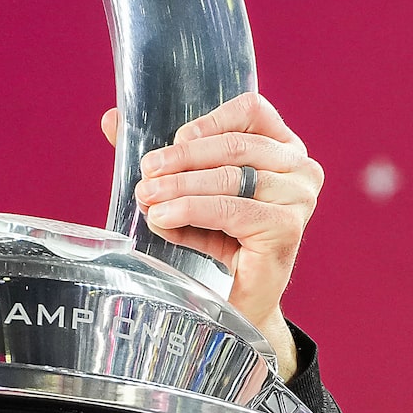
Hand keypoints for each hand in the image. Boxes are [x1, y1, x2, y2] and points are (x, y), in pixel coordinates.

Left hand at [122, 91, 322, 361]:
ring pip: (232, 178)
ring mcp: (299, 199)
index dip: (210, 120)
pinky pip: (232, 211)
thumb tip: (111, 120)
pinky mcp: (287, 229)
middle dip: (183, 159)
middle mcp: (301, 168)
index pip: (253, 111)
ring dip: (181, 186)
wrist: (236, 302)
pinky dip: (192, 210)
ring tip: (147, 197)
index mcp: (284, 147)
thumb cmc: (217, 238)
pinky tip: (163, 218)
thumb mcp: (190, 189)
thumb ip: (162, 157)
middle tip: (146, 172)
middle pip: (237, 146)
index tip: (174, 138)